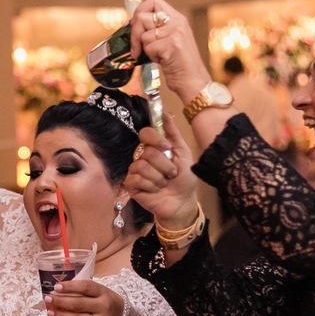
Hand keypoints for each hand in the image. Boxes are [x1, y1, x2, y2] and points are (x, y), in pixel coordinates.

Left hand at [45, 280, 124, 315]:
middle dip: (61, 301)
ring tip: (50, 313)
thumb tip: (58, 291)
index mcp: (104, 293)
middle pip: (79, 304)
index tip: (56, 287)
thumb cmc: (105, 301)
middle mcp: (104, 307)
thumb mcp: (100, 292)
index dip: (70, 287)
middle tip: (48, 299)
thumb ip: (83, 290)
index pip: (86, 287)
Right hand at [125, 114, 199, 228]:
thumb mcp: (184, 154)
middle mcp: (142, 156)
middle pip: (147, 152)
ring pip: (142, 166)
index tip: (167, 148)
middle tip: (171, 174)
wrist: (182, 202)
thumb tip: (165, 113)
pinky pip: (136, 179)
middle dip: (164, 165)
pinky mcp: (130, 184)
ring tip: (164, 183)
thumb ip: (174, 134)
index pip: (146, 133)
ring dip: (159, 177)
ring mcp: (135, 170)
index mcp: (154, 147)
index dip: (155, 139)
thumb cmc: (184, 179)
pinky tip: (155, 190)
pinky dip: (151, 186)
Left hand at [128, 0, 211, 103]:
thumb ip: (157, 28)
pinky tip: (163, 60)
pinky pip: (149, 48)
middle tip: (136, 48)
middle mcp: (177, 22)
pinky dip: (152, 57)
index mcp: (177, 18)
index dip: (140, 10)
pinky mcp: (172, 45)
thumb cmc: (178, 62)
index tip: (135, 25)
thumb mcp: (171, 38)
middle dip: (134, 34)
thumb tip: (133, 23)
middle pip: (142, 17)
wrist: (193, 80)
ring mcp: (176, 33)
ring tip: (159, 55)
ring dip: (146, 49)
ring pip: (144, 35)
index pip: (153, 0)